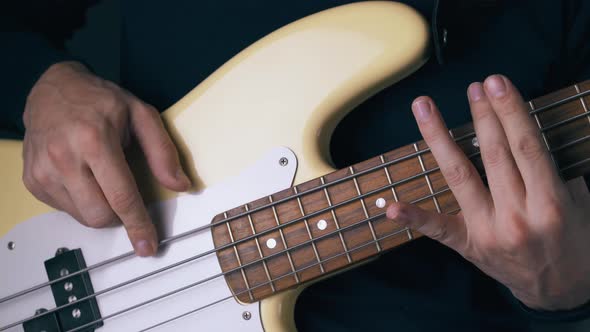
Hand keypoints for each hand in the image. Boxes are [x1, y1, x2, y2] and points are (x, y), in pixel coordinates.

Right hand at [23, 61, 190, 255]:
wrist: (52, 89)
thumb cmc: (100, 101)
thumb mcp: (141, 114)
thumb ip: (162, 152)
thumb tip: (180, 185)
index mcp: (94, 140)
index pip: (121, 197)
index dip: (138, 225)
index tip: (148, 245)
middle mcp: (64, 158)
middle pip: (100, 216)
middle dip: (120, 215)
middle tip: (125, 192)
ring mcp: (43, 172)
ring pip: (82, 217)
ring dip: (101, 208)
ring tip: (102, 177)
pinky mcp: (32, 181)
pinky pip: (65, 210)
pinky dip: (82, 202)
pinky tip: (83, 177)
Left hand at [386, 75, 589, 310]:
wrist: (561, 290)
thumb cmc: (574, 241)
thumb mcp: (580, 204)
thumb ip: (555, 171)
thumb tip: (527, 133)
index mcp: (550, 202)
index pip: (526, 147)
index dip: (509, 111)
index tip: (496, 84)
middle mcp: (517, 216)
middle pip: (494, 155)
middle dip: (483, 116)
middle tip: (474, 86)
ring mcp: (488, 232)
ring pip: (460, 177)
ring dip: (440, 138)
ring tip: (425, 108)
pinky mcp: (468, 245)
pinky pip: (437, 229)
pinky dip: (414, 217)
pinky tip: (390, 206)